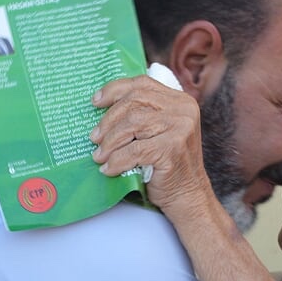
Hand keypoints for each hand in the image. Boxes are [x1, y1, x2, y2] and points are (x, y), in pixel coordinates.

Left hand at [89, 76, 214, 219]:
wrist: (187, 195)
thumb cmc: (166, 165)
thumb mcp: (159, 132)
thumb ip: (143, 115)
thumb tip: (101, 107)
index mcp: (179, 101)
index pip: (142, 85)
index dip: (114, 91)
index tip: (95, 102)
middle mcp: (183, 110)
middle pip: (134, 102)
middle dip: (108, 121)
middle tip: (94, 138)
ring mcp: (180, 128)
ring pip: (132, 124)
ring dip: (110, 142)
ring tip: (99, 155)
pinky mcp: (172, 148)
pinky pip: (134, 150)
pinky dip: (117, 161)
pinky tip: (109, 169)